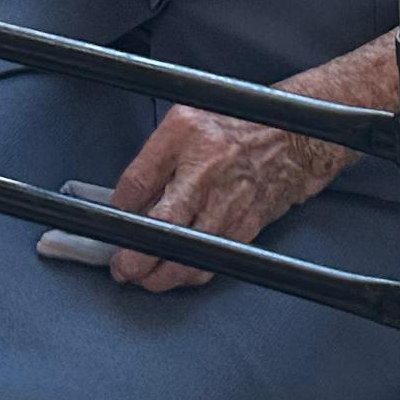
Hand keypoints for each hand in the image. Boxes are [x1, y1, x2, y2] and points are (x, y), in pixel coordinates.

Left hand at [101, 104, 345, 291]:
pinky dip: (189, 273)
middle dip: (136, 258)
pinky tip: (174, 272)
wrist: (291, 139)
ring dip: (160, 275)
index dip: (117, 211)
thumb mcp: (181, 122)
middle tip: (122, 267)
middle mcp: (208, 176)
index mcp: (187, 141)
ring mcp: (228, 206)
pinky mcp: (245, 228)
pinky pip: (212, 262)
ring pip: (189, 257)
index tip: (108, 227)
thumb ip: (151, 159)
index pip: (138, 183)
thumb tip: (123, 200)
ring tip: (143, 276)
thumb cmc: (235, 127)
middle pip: (164, 230)